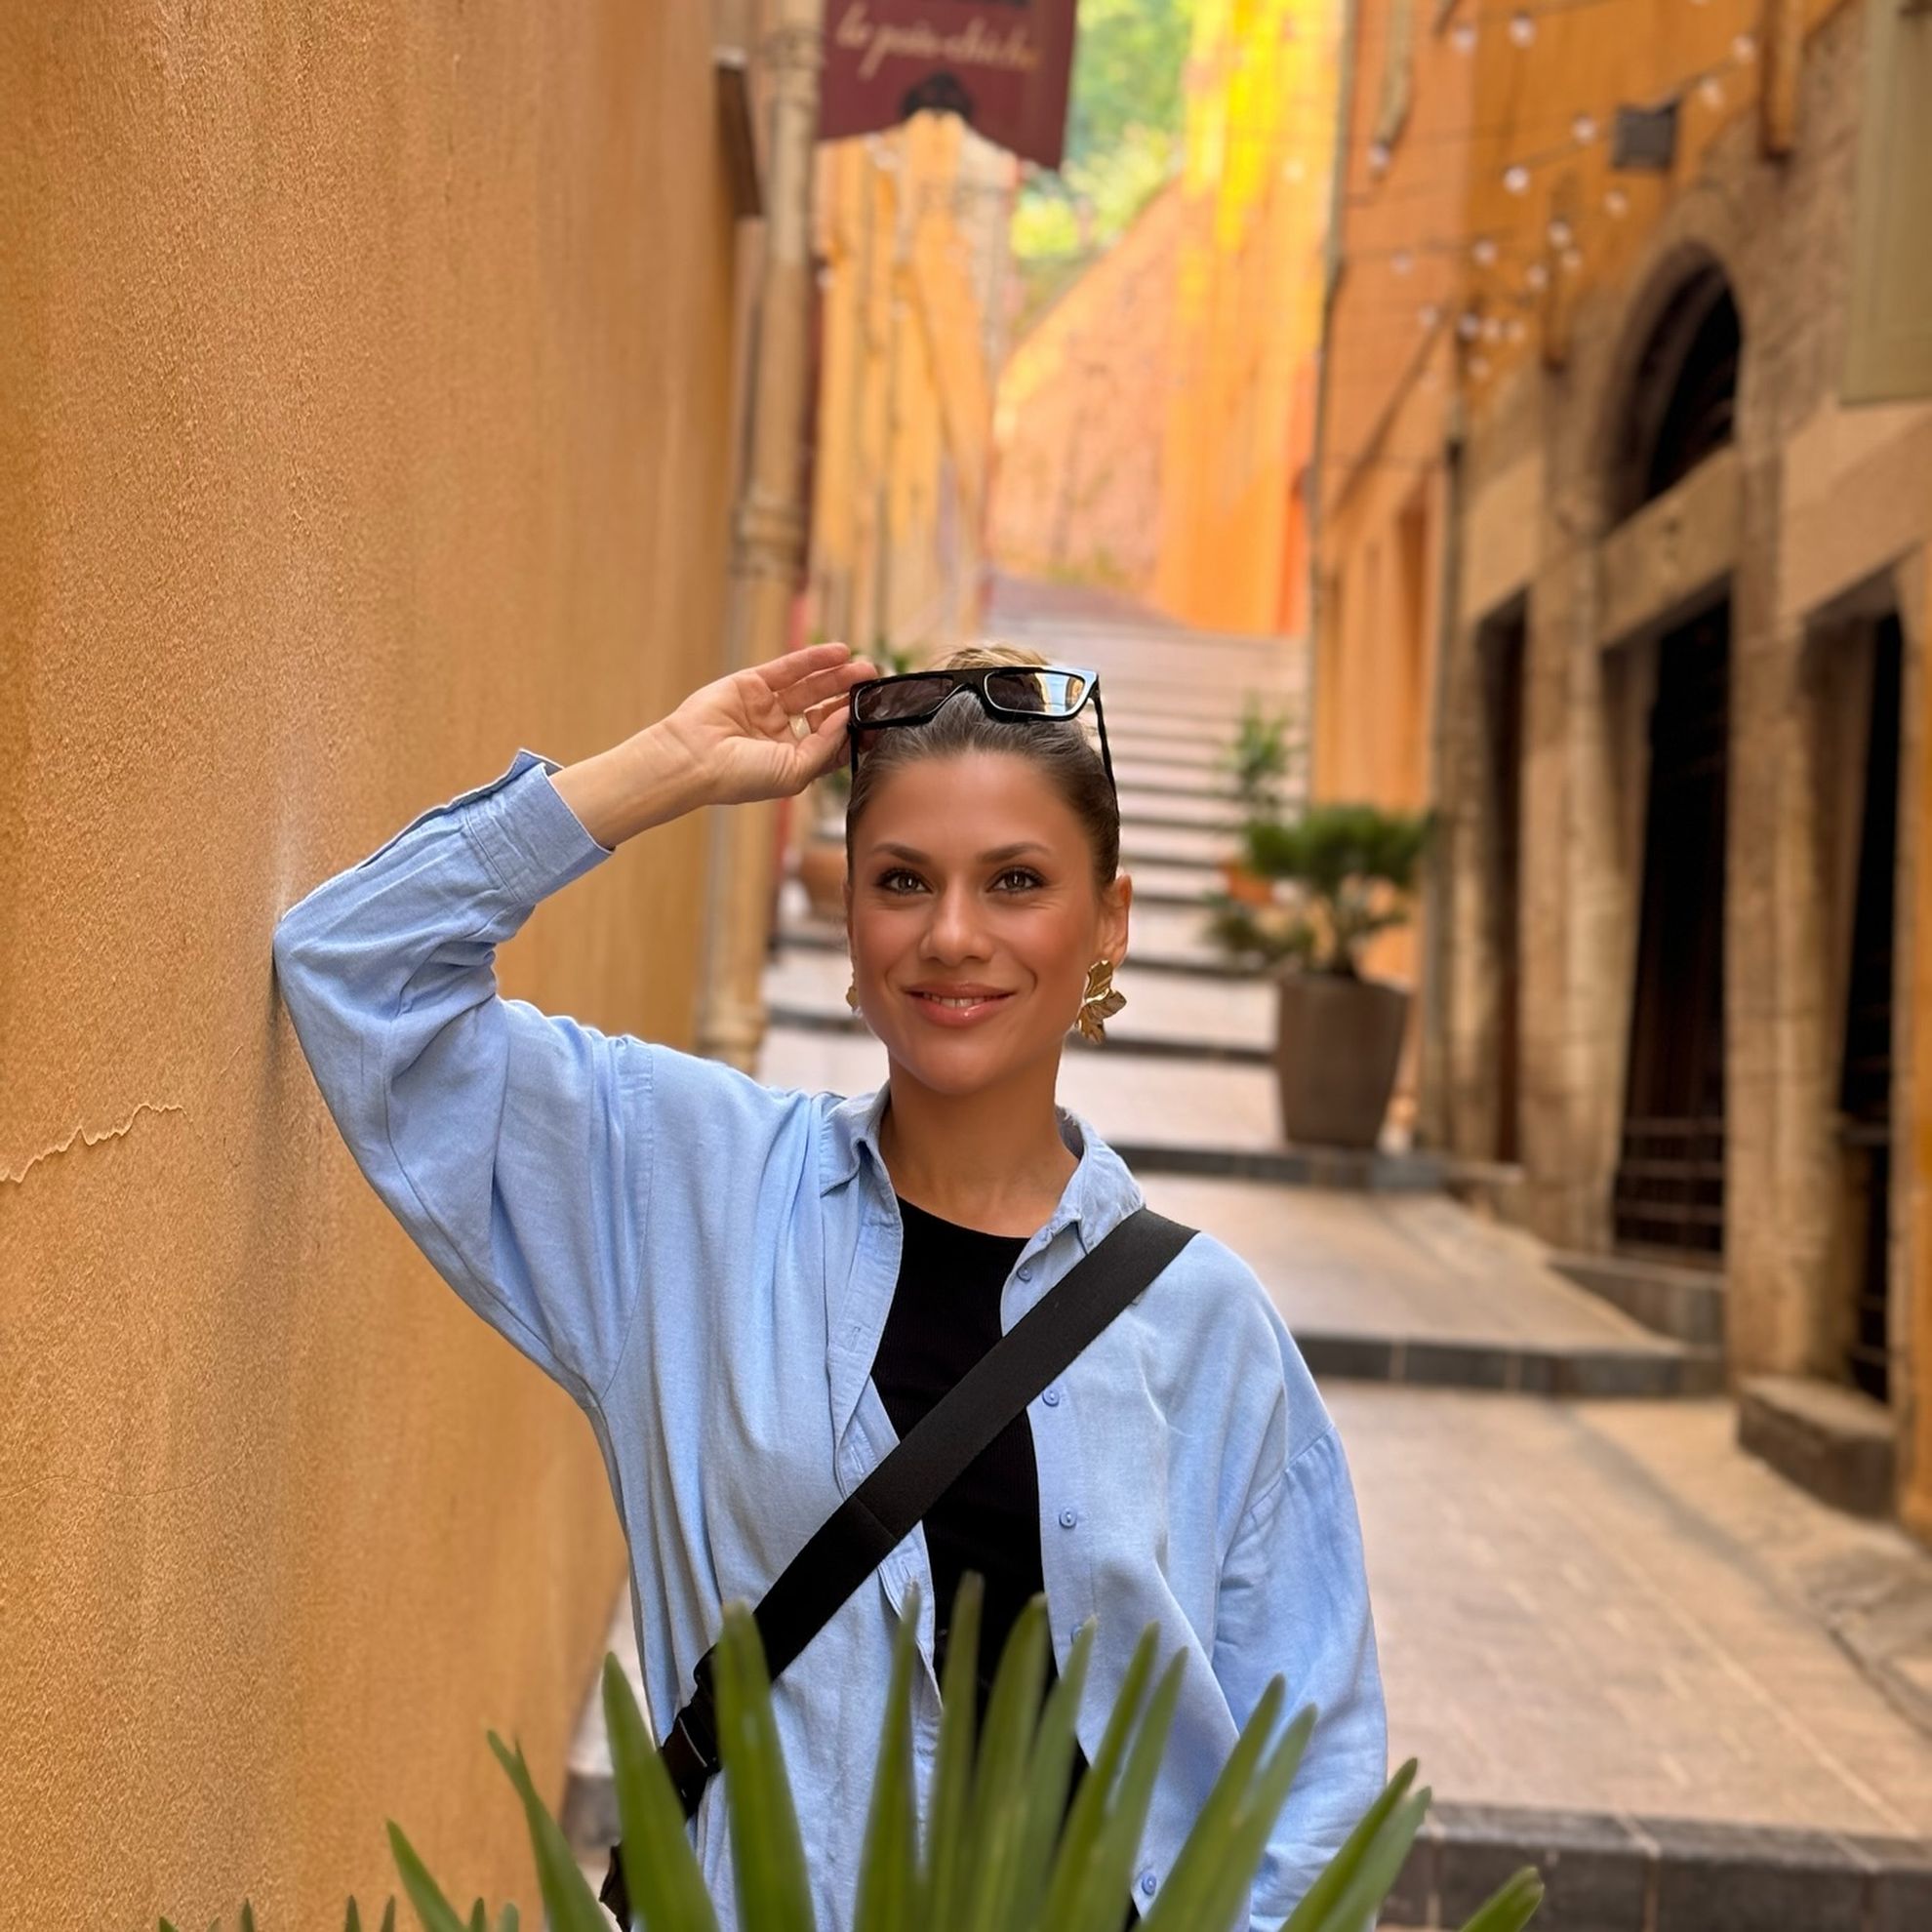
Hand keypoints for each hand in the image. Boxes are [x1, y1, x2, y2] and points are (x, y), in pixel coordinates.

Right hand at [658, 642, 878, 806]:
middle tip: (875, 685)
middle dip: (850, 698)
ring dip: (838, 676)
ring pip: (810, 688)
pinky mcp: (752, 685)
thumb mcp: (794, 771)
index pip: (832, 742)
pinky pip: (789, 669)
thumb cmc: (739, 777)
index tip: (879, 719)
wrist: (693, 759)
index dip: (855, 729)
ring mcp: (766, 709)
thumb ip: (825, 746)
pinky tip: (839, 653)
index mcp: (792, 762)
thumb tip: (847, 720)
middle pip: (824, 711)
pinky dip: (814, 659)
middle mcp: (780, 736)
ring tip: (864, 667)